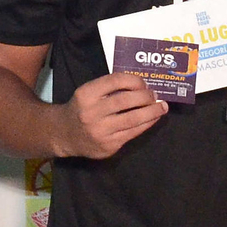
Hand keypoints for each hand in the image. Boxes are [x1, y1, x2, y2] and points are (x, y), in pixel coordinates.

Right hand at [52, 72, 167, 158]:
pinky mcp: (109, 145)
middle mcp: (92, 113)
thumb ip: (109, 88)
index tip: (143, 82)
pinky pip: (134, 132)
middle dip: (146, 96)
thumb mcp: (88, 93)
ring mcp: (101, 131)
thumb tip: (141, 86)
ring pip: (133, 119)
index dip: (134, 80)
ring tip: (162, 107)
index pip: (115, 81)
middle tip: (154, 94)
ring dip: (152, 111)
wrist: (65, 135)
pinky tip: (153, 118)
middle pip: (126, 100)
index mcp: (86, 95)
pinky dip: (147, 124)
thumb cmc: (82, 109)